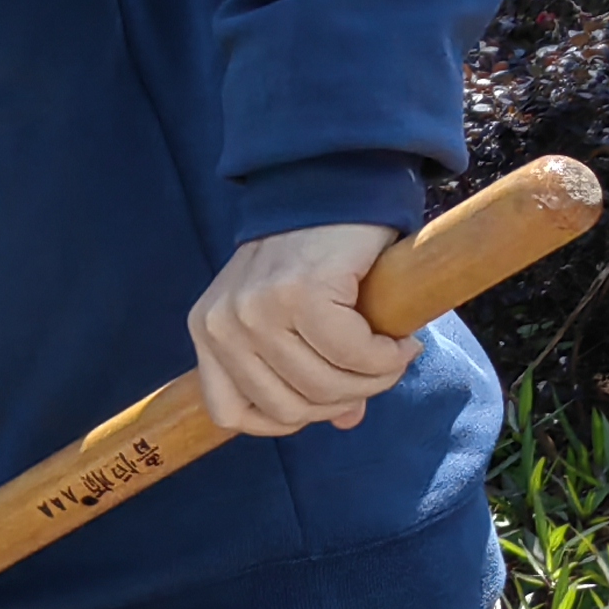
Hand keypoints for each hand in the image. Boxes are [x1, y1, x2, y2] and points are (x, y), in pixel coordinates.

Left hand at [188, 224, 416, 438]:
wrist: (333, 187)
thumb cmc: (313, 257)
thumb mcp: (291, 317)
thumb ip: (306, 371)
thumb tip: (342, 421)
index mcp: (208, 332)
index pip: (229, 413)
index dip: (283, 420)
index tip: (325, 401)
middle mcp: (222, 325)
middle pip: (287, 407)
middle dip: (342, 399)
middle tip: (377, 373)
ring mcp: (257, 309)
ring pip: (323, 386)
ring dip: (373, 380)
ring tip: (392, 356)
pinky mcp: (302, 293)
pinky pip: (353, 354)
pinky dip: (386, 357)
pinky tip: (401, 342)